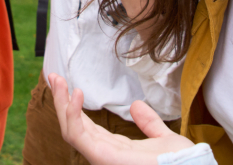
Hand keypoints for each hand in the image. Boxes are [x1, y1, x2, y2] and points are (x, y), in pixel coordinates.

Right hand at [50, 73, 193, 164]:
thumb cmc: (179, 163)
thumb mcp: (163, 138)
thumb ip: (149, 123)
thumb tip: (135, 106)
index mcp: (115, 150)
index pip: (86, 127)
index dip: (74, 107)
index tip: (68, 86)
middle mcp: (104, 154)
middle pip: (73, 126)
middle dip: (61, 101)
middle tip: (53, 77)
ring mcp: (101, 156)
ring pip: (70, 129)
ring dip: (61, 103)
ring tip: (57, 80)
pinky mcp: (102, 156)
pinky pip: (78, 135)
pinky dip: (72, 114)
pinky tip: (75, 94)